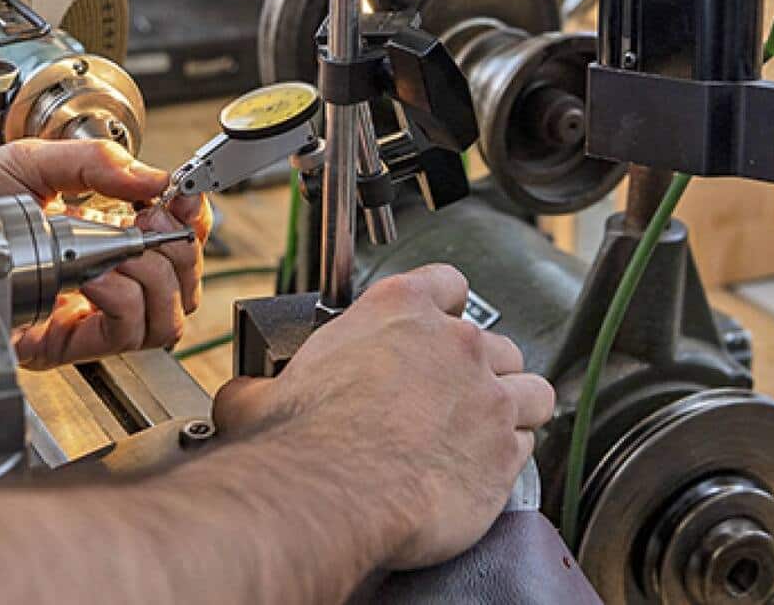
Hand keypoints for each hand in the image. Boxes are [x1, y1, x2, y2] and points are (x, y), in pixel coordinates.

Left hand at [0, 139, 211, 369]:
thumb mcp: (34, 163)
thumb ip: (96, 162)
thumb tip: (153, 177)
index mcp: (105, 237)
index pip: (177, 243)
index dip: (194, 223)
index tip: (186, 198)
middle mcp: (104, 281)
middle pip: (183, 287)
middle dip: (179, 250)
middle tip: (151, 221)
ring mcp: (86, 316)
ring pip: (165, 320)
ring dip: (153, 277)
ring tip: (118, 250)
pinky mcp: (63, 346)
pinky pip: (124, 334)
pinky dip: (121, 298)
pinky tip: (95, 275)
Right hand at [212, 265, 554, 570]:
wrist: (334, 492)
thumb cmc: (304, 438)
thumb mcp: (262, 395)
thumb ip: (262, 385)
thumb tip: (244, 397)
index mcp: (399, 309)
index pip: (446, 282)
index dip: (444, 305)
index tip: (438, 324)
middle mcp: (453, 342)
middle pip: (492, 341)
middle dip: (477, 367)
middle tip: (449, 395)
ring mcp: (488, 395)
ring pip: (530, 388)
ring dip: (514, 405)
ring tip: (487, 427)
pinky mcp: (505, 452)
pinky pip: (528, 444)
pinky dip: (512, 455)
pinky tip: (484, 467)